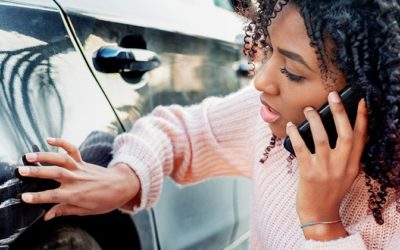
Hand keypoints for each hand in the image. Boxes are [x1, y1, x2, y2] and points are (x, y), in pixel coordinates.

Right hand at [18, 138, 140, 220]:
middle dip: (37, 172)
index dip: (38, 197)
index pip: (53, 196)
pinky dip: (62, 142)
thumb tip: (47, 216)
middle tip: (21, 171)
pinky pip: (72, 150)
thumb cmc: (105, 201)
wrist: (121, 186)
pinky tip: (49, 140)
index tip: (25, 197)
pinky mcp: (82, 162)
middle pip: (54, 175)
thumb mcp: (86, 211)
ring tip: (30, 156)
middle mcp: (76, 180)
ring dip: (45, 156)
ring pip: (61, 160)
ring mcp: (79, 169)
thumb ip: (65, 211)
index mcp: (75, 195)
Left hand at [286, 91, 367, 239]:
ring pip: (321, 138)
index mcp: (353, 165)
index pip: (360, 137)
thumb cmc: (331, 191)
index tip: (361, 101)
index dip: (362, 118)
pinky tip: (291, 126)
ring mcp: (325, 169)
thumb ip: (349, 155)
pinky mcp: (309, 173)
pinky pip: (301, 148)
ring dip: (314, 120)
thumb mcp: (347, 174)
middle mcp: (342, 166)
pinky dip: (295, 135)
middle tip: (332, 94)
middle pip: (344, 133)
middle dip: (339, 112)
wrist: (319, 214)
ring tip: (308, 109)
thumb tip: (352, 133)